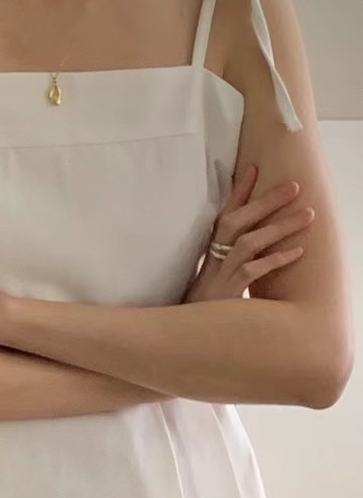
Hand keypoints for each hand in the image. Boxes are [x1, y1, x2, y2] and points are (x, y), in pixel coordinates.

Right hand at [185, 164, 312, 302]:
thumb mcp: (215, 271)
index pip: (225, 212)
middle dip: (267, 201)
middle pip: (238, 220)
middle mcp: (214, 256)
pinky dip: (277, 259)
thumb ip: (229, 253)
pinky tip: (297, 252)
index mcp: (211, 248)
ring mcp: (221, 272)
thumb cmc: (207, 300)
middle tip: (294, 187)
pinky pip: (254, 270)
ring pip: (249, 242)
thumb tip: (255, 236)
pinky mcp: (229, 289)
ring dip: (279, 227)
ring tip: (307, 216)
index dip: (239, 190)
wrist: (189, 329)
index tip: (254, 168)